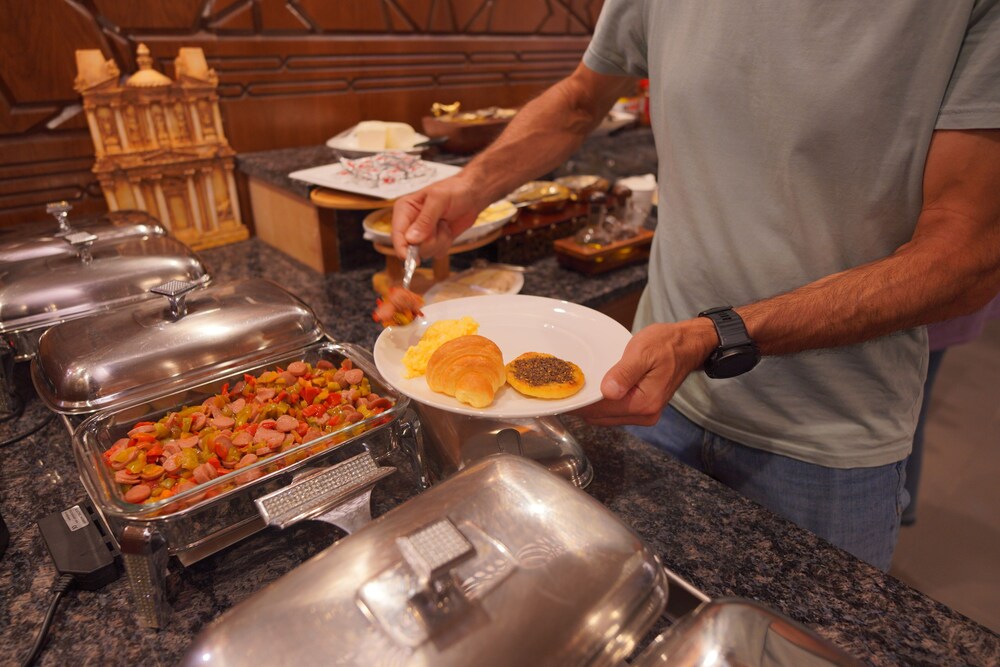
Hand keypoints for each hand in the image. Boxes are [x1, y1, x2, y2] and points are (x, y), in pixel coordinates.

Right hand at [391, 174, 486, 258]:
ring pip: (425, 252)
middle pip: (411, 247)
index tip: (412, 259)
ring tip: (445, 224)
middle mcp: (410, 223)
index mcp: (405, 209)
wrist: (472, 195)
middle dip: (429, 240)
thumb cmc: (455, 190)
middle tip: (440, 225)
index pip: (397, 234)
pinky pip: (436, 253)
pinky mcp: (434, 241)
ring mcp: (422, 234)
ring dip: (440, 241)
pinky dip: (445, 243)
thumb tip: (411, 239)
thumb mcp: (439, 200)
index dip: (402, 248)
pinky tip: (448, 229)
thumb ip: (425, 220)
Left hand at [572, 320, 717, 425]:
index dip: (580, 403)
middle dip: (583, 406)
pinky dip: (603, 404)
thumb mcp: (643, 351)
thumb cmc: (667, 344)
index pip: (601, 410)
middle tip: (565, 389)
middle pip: (601, 418)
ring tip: (578, 388)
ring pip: (606, 417)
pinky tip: (595, 391)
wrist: (688, 345)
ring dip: (592, 406)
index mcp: (644, 402)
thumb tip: (606, 392)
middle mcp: (645, 414)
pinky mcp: (643, 409)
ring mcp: (645, 414)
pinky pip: (615, 412)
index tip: (563, 394)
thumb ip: (624, 373)